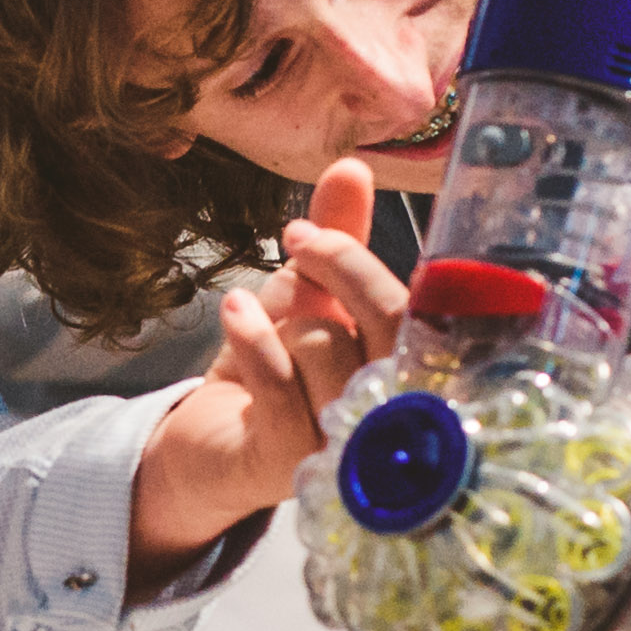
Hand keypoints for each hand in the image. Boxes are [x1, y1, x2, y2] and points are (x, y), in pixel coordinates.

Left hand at [124, 156, 406, 571]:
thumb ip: (336, 237)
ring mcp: (347, 445)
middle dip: (340, 268)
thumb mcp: (304, 294)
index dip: (369, 263)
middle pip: (391, 324)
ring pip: (328, 349)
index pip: (420, 309)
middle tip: (297, 242)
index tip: (313, 231)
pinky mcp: (292, 464)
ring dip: (282, 320)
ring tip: (254, 318)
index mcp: (405, 368)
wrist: (210, 444)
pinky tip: (233, 312)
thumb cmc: (274, 369)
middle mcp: (390, 412)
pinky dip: (252, 337)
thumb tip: (353, 166)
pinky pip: (279, 384)